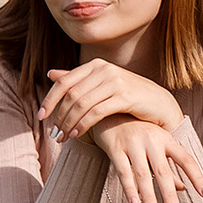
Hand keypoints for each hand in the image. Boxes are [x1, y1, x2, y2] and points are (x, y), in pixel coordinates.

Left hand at [40, 61, 182, 139]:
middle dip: (59, 116)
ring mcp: (115, 82)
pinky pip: (96, 113)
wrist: (161, 104)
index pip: (64, 82)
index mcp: (96, 65)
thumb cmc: (129, 96)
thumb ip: (78, 79)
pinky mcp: (125, 96)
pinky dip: (83, 125)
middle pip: (71, 95)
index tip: (41, 117)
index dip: (50, 100)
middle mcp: (105, 69)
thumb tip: (51, 74)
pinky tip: (77, 135)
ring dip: (69, 124)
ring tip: (63, 138)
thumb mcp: (102, 85)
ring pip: (81, 105)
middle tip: (53, 133)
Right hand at [88, 116, 202, 202]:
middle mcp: (152, 141)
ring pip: (143, 175)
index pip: (187, 160)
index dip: (197, 177)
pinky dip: (130, 189)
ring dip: (149, 197)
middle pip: (164, 172)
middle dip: (169, 195)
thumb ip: (170, 167)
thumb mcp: (158, 145)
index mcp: (167, 139)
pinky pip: (123, 172)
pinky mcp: (115, 148)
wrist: (111, 112)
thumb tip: (184, 188)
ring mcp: (133, 144)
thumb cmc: (140, 133)